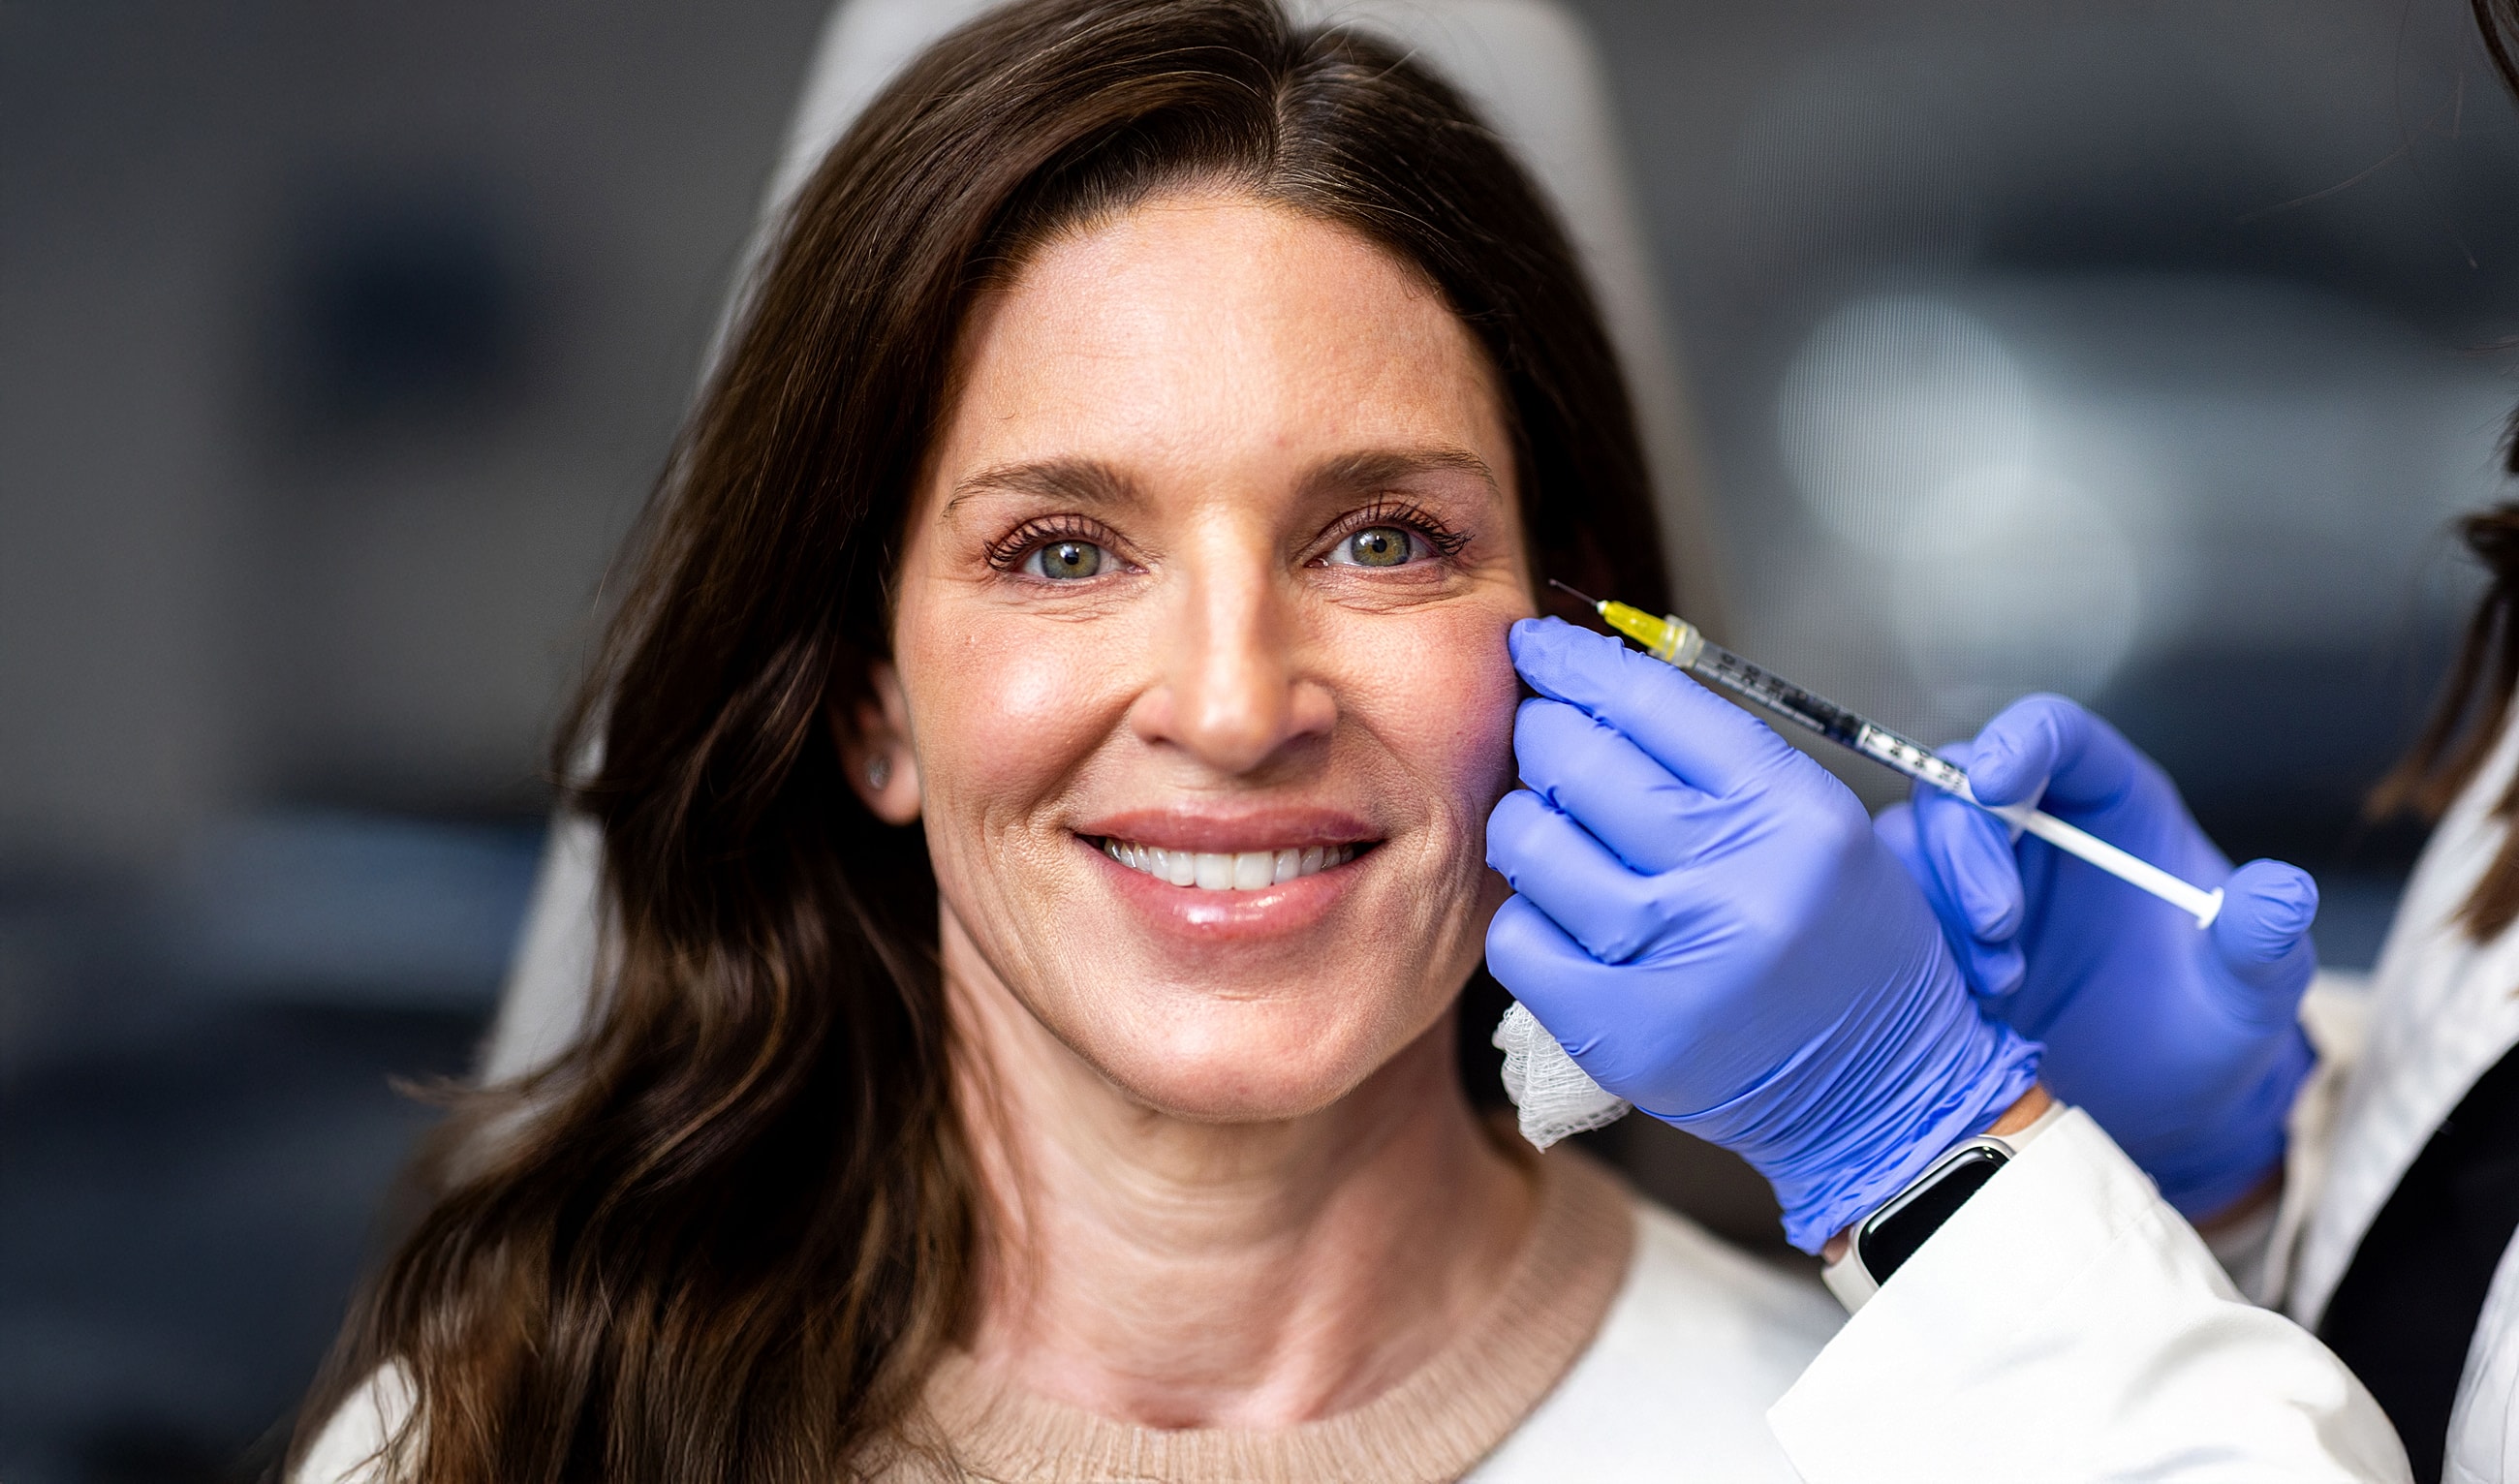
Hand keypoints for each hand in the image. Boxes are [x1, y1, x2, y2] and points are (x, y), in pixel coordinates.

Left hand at [1483, 619, 2040, 1252]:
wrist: (1883, 1093)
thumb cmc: (1844, 946)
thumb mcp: (1823, 827)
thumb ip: (1720, 756)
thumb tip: (1595, 682)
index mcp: (1794, 812)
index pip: (1652, 701)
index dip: (1578, 662)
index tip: (1539, 646)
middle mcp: (1737, 881)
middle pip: (1579, 761)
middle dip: (1542, 733)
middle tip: (1543, 737)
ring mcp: (1675, 962)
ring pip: (1532, 845)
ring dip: (1525, 825)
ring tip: (1553, 832)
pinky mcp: (1624, 1032)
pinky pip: (1519, 938)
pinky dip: (1525, 918)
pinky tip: (1561, 917)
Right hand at [1876, 694, 2315, 1219]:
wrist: (2160, 1106)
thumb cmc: (2212, 1025)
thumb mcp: (2256, 989)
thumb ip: (2263, 937)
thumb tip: (2280, 893)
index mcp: (2112, 803)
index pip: (2053, 734)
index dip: (2017, 743)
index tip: (1996, 786)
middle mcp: (2036, 827)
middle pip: (1960, 781)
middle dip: (1966, 844)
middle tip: (1997, 926)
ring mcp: (1977, 880)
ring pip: (1912, 842)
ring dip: (1936, 902)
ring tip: (1998, 981)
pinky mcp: (1936, 936)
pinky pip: (1889, 912)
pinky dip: (1907, 947)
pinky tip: (1963, 1001)